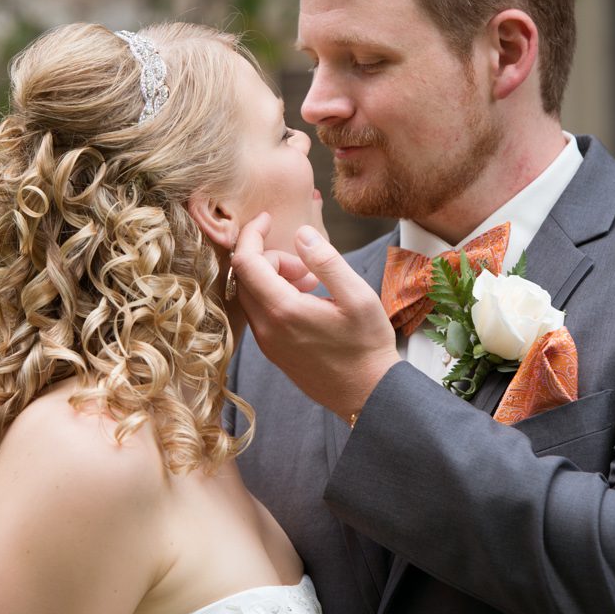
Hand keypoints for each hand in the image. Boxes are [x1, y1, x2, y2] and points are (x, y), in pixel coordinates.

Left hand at [233, 213, 399, 419]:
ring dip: (274, 277)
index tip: (269, 218)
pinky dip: (276, 295)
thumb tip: (300, 233)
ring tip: (313, 282)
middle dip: (272, 257)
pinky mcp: (272, 351)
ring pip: (251, 294)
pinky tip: (307, 300)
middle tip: (309, 266)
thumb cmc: (367, 346)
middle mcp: (266, 328)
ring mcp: (266, 343)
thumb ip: (327, 261)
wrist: (368, 395)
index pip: (245, 261)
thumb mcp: (358, 296)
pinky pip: (260, 311)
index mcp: (283, 311)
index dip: (252, 233)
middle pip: (245, 275)